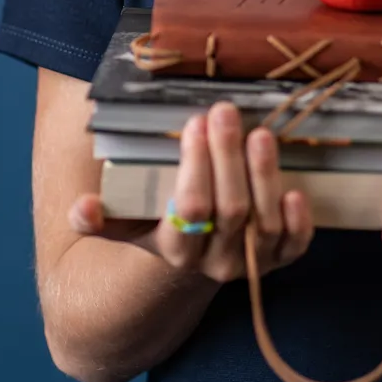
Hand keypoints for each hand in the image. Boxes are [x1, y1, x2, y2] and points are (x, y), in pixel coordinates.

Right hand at [67, 102, 313, 282]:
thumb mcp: (123, 226)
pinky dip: (300, 223)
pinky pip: (294, 248)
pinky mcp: (278, 260)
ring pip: (264, 224)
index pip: (189, 210)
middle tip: (225, 112)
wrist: (189, 269)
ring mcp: (250, 263)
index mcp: (175, 251)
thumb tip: (82, 208)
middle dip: (228, 157)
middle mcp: (215, 262)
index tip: (195, 123)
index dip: (196, 167)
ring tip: (261, 133)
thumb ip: (99, 219)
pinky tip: (297, 191)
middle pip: (230, 210)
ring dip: (265, 177)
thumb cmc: (155, 230)